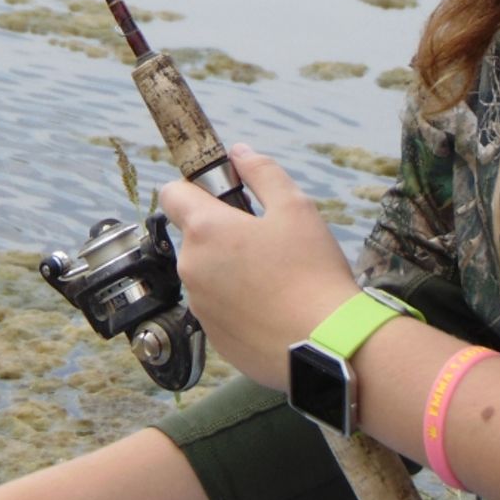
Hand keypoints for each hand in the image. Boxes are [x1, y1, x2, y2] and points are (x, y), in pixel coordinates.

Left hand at [158, 144, 358, 388]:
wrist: (327, 346)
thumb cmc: (313, 274)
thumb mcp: (296, 207)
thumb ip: (262, 173)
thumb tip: (239, 152)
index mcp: (205, 229)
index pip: (172, 193)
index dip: (194, 188)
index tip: (222, 196)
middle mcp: (192, 267)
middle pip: (193, 236)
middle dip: (221, 233)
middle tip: (265, 241)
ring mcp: (200, 306)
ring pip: (206, 274)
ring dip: (228, 270)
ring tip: (274, 279)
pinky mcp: (213, 337)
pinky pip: (218, 308)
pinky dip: (237, 304)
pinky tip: (272, 308)